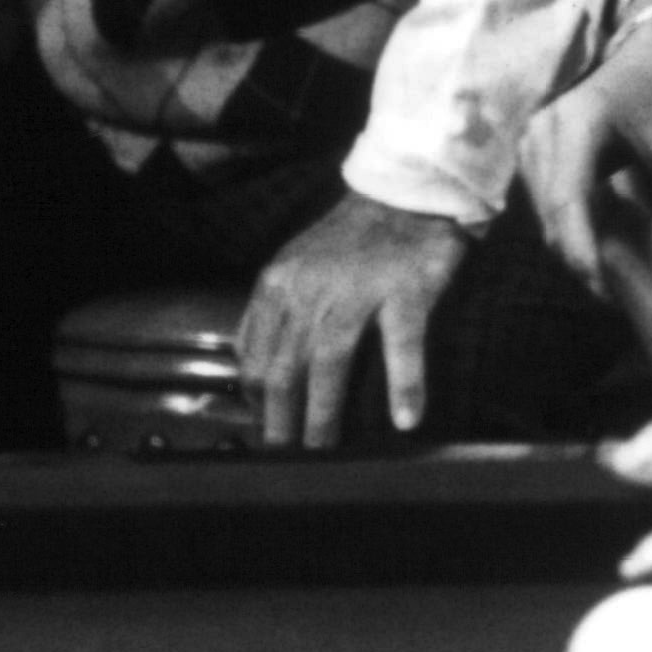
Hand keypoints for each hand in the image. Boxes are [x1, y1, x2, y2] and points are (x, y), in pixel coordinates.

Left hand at [235, 193, 477, 452]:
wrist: (403, 192)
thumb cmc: (350, 238)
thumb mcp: (293, 266)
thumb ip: (269, 311)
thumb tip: (247, 366)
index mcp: (278, 284)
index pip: (254, 356)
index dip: (256, 400)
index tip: (264, 428)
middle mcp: (309, 288)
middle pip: (285, 367)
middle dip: (280, 421)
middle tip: (283, 459)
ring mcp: (358, 289)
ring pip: (329, 362)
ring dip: (323, 415)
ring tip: (324, 452)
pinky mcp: (404, 289)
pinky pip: (401, 345)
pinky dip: (404, 386)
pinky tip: (405, 419)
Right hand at [518, 37, 651, 298]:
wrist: (641, 51)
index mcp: (580, 123)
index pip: (568, 203)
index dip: (582, 253)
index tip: (607, 291)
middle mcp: (543, 130)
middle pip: (551, 218)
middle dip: (583, 259)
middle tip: (623, 289)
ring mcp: (529, 138)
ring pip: (543, 217)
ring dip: (576, 245)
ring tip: (618, 262)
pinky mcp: (529, 148)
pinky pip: (543, 203)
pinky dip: (570, 226)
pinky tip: (602, 231)